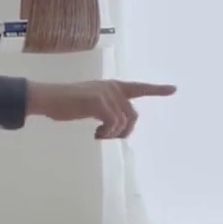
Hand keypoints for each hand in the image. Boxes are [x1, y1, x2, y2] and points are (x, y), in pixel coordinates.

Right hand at [25, 80, 177, 138]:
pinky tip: (95, 134)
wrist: (49, 97)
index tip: (174, 89)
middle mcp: (113, 88)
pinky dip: (106, 133)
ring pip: (124, 122)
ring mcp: (107, 94)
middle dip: (124, 131)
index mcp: (113, 86)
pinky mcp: (99, 102)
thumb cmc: (67, 103)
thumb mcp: (92, 102)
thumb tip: (119, 123)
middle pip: (133, 115)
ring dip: (112, 134)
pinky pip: (114, 124)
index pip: (139, 87)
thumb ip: (108, 107)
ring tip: (98, 135)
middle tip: (105, 136)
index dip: (157, 89)